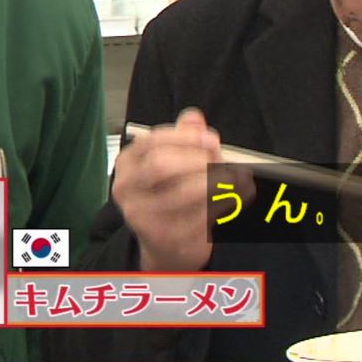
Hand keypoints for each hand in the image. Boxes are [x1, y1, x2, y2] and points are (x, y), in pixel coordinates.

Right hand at [111, 109, 255, 270]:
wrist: (164, 243)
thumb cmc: (168, 194)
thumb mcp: (172, 160)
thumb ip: (183, 136)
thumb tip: (193, 118)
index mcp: (128, 163)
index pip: (152, 142)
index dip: (186, 137)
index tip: (212, 139)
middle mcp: (127, 189)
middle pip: (161, 165)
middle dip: (198, 160)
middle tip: (221, 161)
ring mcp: (143, 216)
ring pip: (184, 192)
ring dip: (216, 182)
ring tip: (234, 178)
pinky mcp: (165, 238)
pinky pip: (200, 216)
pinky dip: (222, 204)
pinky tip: (233, 197)